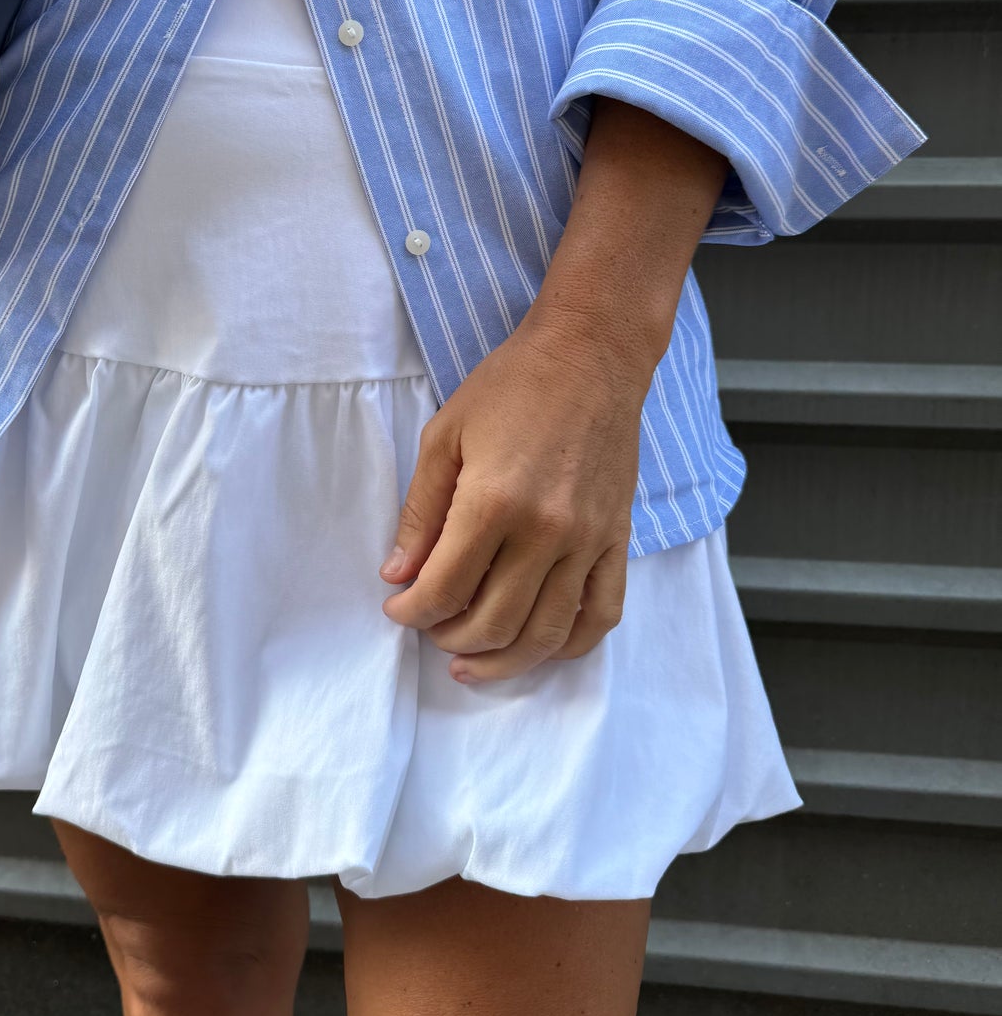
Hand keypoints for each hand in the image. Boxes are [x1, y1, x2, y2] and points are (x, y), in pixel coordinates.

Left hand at [379, 308, 648, 682]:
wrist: (591, 354)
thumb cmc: (512, 386)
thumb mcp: (444, 436)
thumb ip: (420, 511)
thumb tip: (398, 573)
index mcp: (494, 502)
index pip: (446, 588)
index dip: (412, 611)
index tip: (398, 609)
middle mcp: (546, 531)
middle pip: (493, 621)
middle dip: (449, 638)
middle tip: (430, 628)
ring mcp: (589, 540)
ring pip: (546, 633)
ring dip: (504, 659)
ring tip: (471, 662)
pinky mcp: (617, 539)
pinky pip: (602, 614)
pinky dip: (571, 645)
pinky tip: (539, 648)